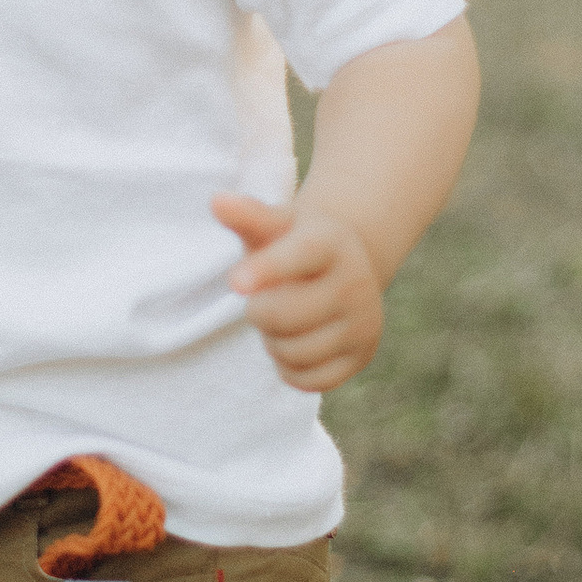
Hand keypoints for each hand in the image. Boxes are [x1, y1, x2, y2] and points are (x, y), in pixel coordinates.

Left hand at [211, 190, 385, 394]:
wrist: (345, 268)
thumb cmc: (294, 244)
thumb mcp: (276, 224)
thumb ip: (249, 215)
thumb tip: (217, 201)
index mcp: (331, 243)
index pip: (298, 256)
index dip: (266, 270)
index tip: (234, 282)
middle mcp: (356, 282)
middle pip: (281, 315)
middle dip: (257, 311)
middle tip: (262, 300)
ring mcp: (364, 323)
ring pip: (292, 351)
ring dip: (272, 341)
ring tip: (281, 319)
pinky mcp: (362, 357)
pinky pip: (308, 380)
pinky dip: (289, 367)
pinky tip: (294, 342)